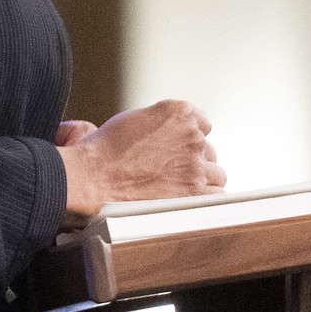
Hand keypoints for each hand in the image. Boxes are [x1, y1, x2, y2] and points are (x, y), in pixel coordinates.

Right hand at [55, 100, 225, 225]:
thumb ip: (164, 123)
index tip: (180, 149)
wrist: (94, 176)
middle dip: (194, 160)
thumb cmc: (106, 149)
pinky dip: (205, 198)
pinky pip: (217, 195)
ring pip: (216, 173)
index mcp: (180, 112)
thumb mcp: (137, 118)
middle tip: (173, 171)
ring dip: (202, 179)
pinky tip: (190, 200)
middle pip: (209, 150)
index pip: (203, 124)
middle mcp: (193, 135)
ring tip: (180, 187)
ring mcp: (195, 164)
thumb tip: (174, 136)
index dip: (190, 139)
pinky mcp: (194, 192)